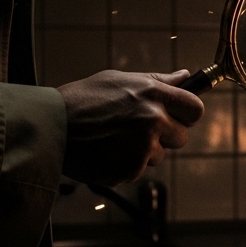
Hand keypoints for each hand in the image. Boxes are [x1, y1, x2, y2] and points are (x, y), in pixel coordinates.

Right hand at [57, 70, 203, 186]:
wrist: (50, 127)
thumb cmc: (82, 99)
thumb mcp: (119, 80)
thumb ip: (157, 81)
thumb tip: (185, 77)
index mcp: (153, 93)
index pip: (195, 109)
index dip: (187, 114)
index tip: (177, 116)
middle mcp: (153, 120)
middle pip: (182, 136)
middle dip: (165, 135)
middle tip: (137, 129)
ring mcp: (143, 147)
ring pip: (159, 155)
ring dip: (144, 151)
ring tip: (113, 139)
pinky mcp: (131, 169)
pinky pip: (139, 169)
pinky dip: (126, 164)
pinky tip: (106, 151)